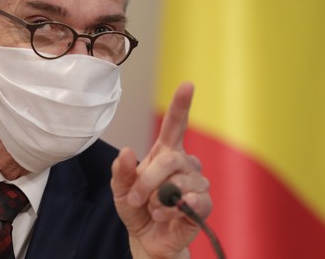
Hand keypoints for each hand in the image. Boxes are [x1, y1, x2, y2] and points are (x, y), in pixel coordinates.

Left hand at [111, 82, 211, 257]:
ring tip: (154, 209)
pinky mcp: (203, 204)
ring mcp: (196, 183)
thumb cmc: (137, 209)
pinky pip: (196, 200)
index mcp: (165, 152)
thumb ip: (121, 171)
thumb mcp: (121, 190)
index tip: (187, 85)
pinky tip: (170, 213)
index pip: (176, 124)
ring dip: (159, 199)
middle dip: (148, 181)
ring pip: (180, 182)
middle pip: (170, 159)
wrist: (148, 239)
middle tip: (137, 198)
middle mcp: (184, 163)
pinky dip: (177, 208)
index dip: (181, 104)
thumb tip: (127, 151)